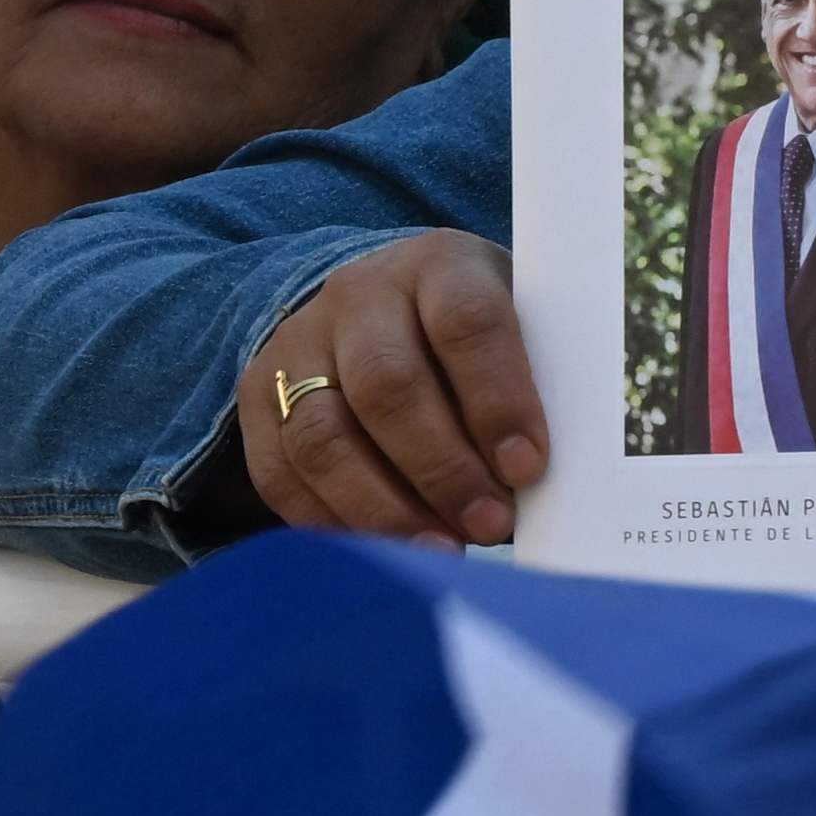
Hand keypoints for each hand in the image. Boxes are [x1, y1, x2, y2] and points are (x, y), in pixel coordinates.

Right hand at [238, 233, 540, 547]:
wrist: (391, 304)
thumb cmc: (480, 341)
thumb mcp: (523, 330)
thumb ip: (541, 387)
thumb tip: (556, 485)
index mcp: (440, 264)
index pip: (466, 322)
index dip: (497, 399)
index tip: (527, 468)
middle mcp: (360, 292)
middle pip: (388, 384)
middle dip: (442, 468)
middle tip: (489, 526)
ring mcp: (300, 339)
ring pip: (324, 433)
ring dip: (382, 506)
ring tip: (439, 551)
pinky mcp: (259, 389)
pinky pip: (276, 468)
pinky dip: (325, 520)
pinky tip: (378, 550)